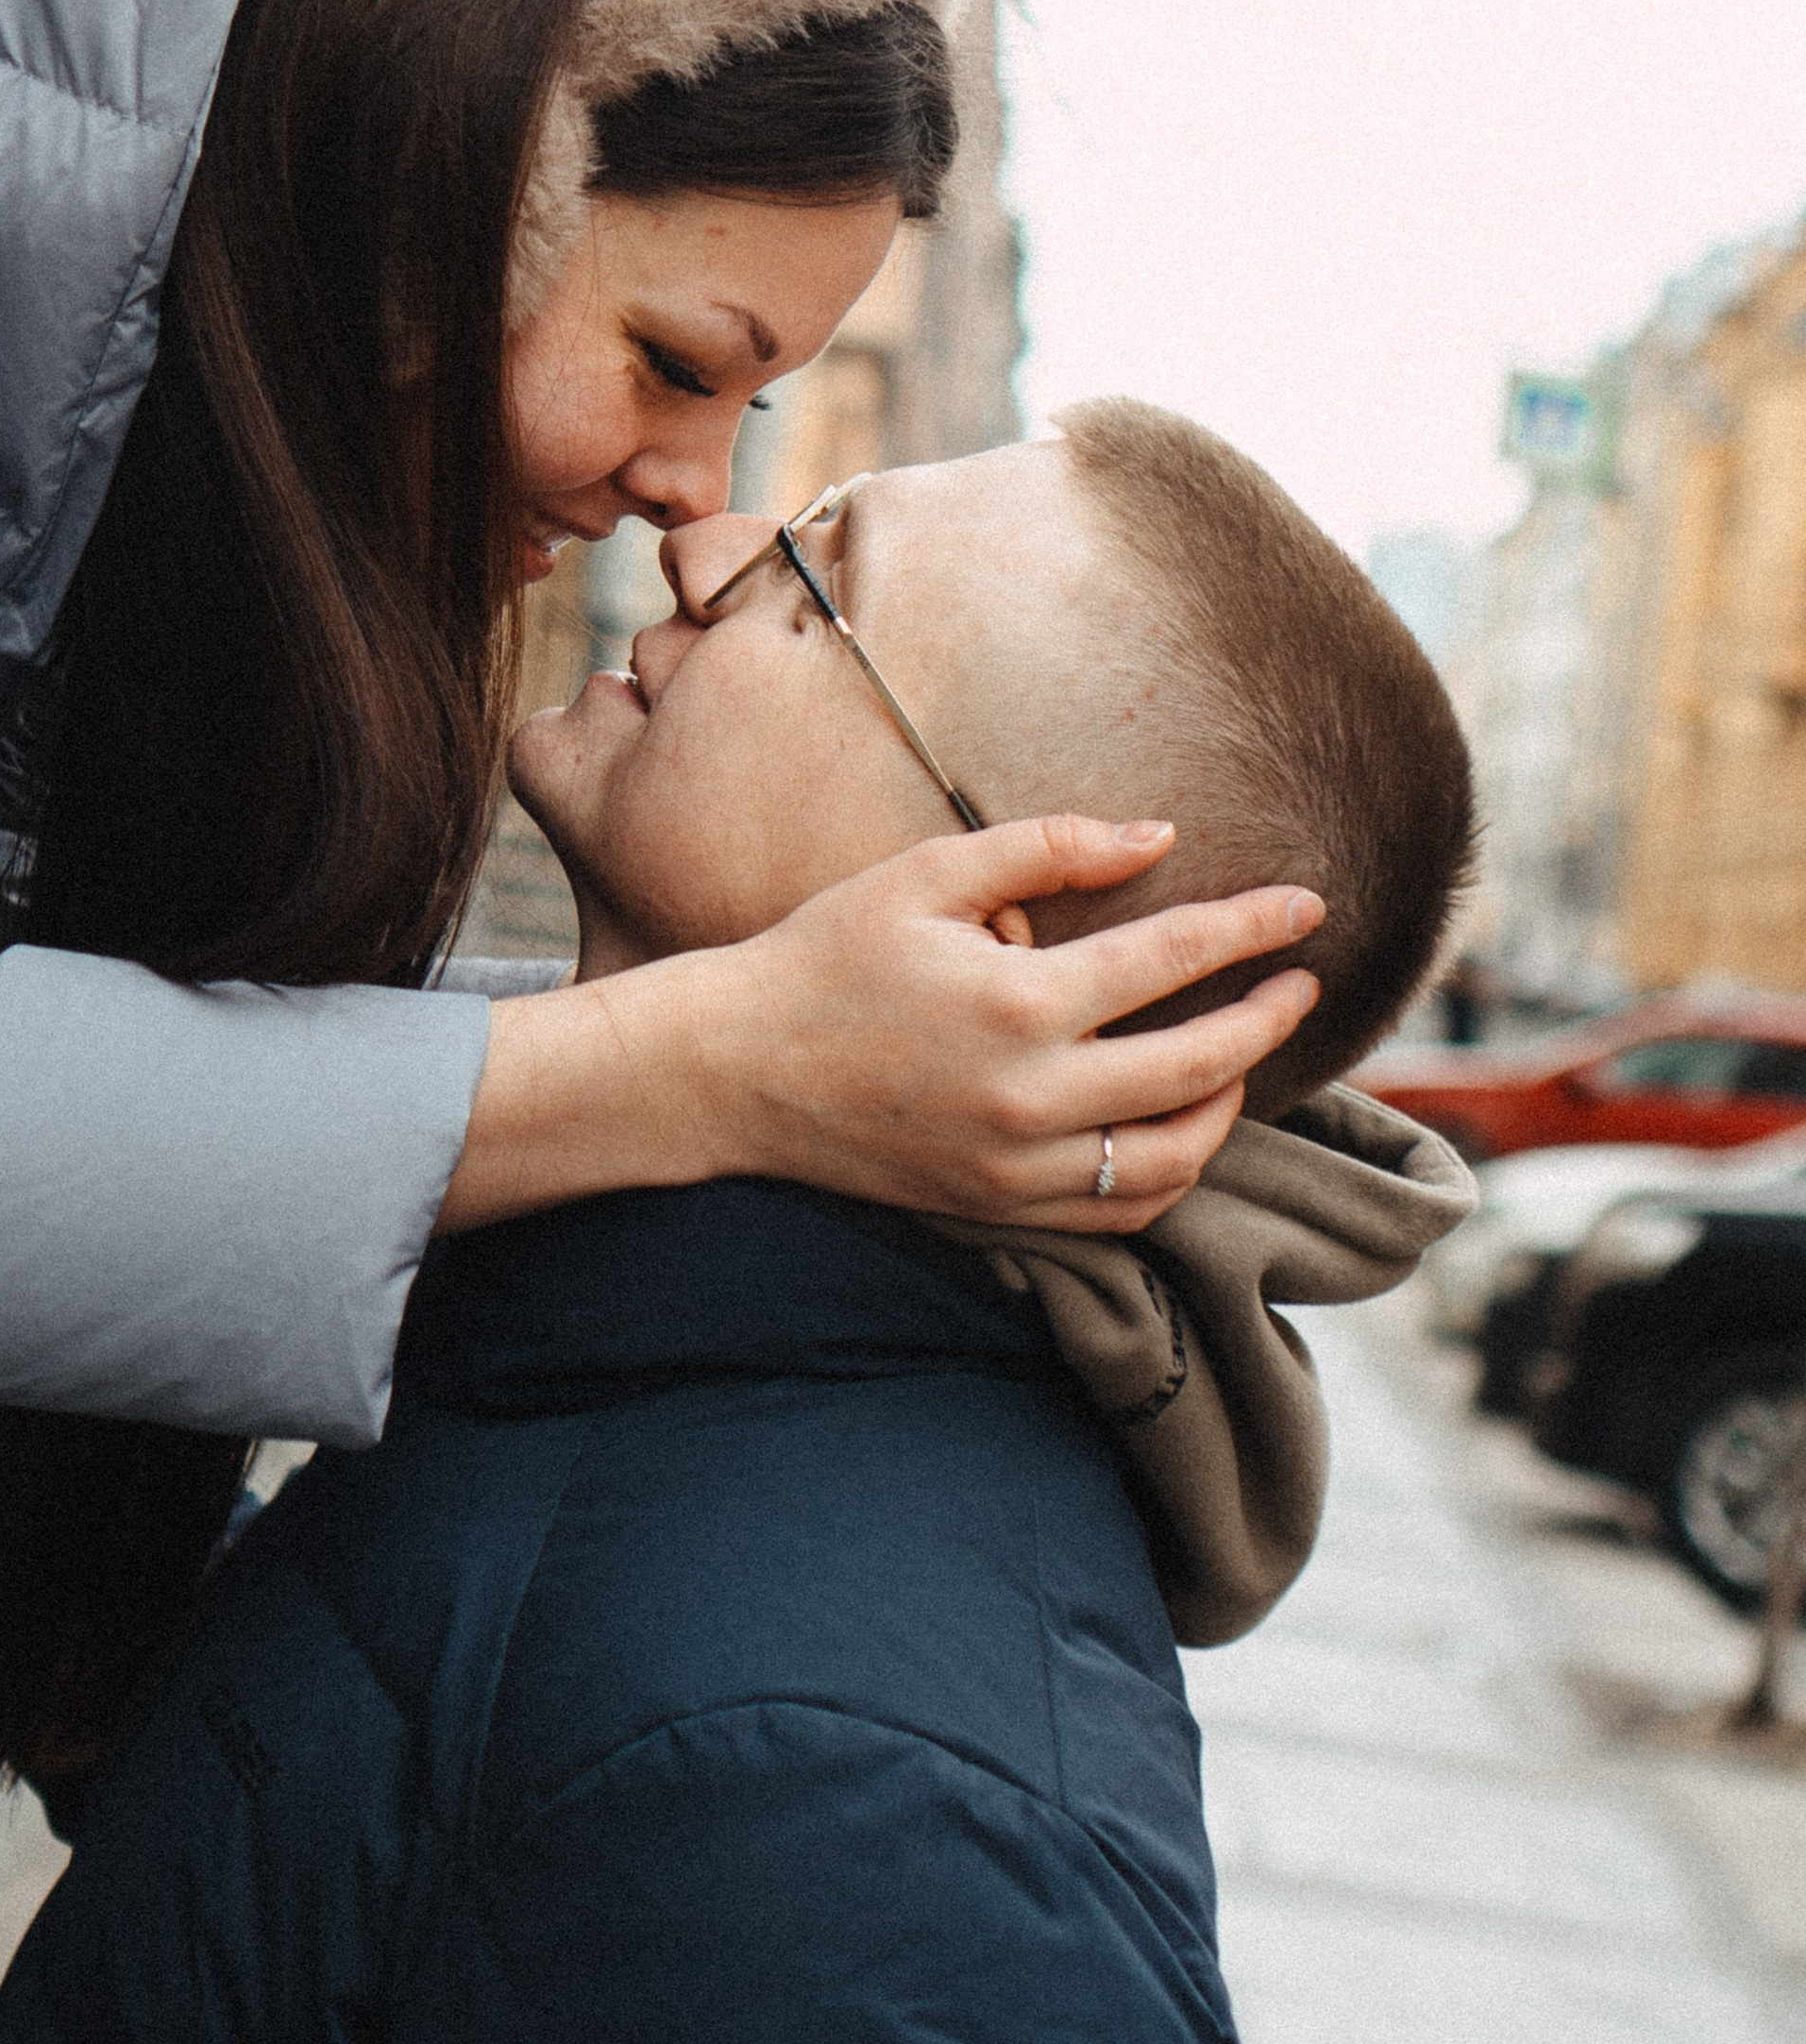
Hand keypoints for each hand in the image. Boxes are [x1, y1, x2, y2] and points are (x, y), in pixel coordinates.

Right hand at [674, 816, 1320, 1231]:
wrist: (735, 1071)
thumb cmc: (827, 956)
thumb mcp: (927, 875)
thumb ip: (1048, 849)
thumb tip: (1158, 834)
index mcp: (1017, 1001)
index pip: (1176, 958)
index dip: (1254, 928)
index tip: (1309, 906)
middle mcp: (1031, 1096)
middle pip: (1202, 1064)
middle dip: (1270, 1017)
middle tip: (1302, 982)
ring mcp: (1019, 1165)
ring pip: (1176, 1154)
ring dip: (1231, 1102)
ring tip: (1244, 1054)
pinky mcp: (1002, 1208)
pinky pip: (1124, 1207)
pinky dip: (1173, 1170)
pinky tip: (1181, 1124)